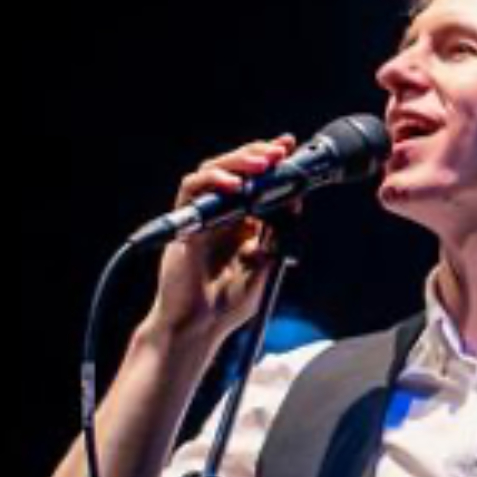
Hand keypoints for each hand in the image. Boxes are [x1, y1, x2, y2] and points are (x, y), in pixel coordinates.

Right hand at [146, 135, 296, 345]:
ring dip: (238, 162)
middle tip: (280, 150)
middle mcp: (220, 216)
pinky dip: (212, 183)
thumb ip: (275, 236)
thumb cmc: (227, 304)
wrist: (198, 327)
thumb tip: (293, 203)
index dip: (271, 165)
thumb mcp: (265, 266)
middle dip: (258, 154)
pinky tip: (234, 185)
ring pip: (212, 173)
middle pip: (235, 171)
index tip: (291, 149)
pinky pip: (191, 192)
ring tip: (263, 162)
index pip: (255, 184)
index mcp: (241, 224)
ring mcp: (201, 218)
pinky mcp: (183, 225)